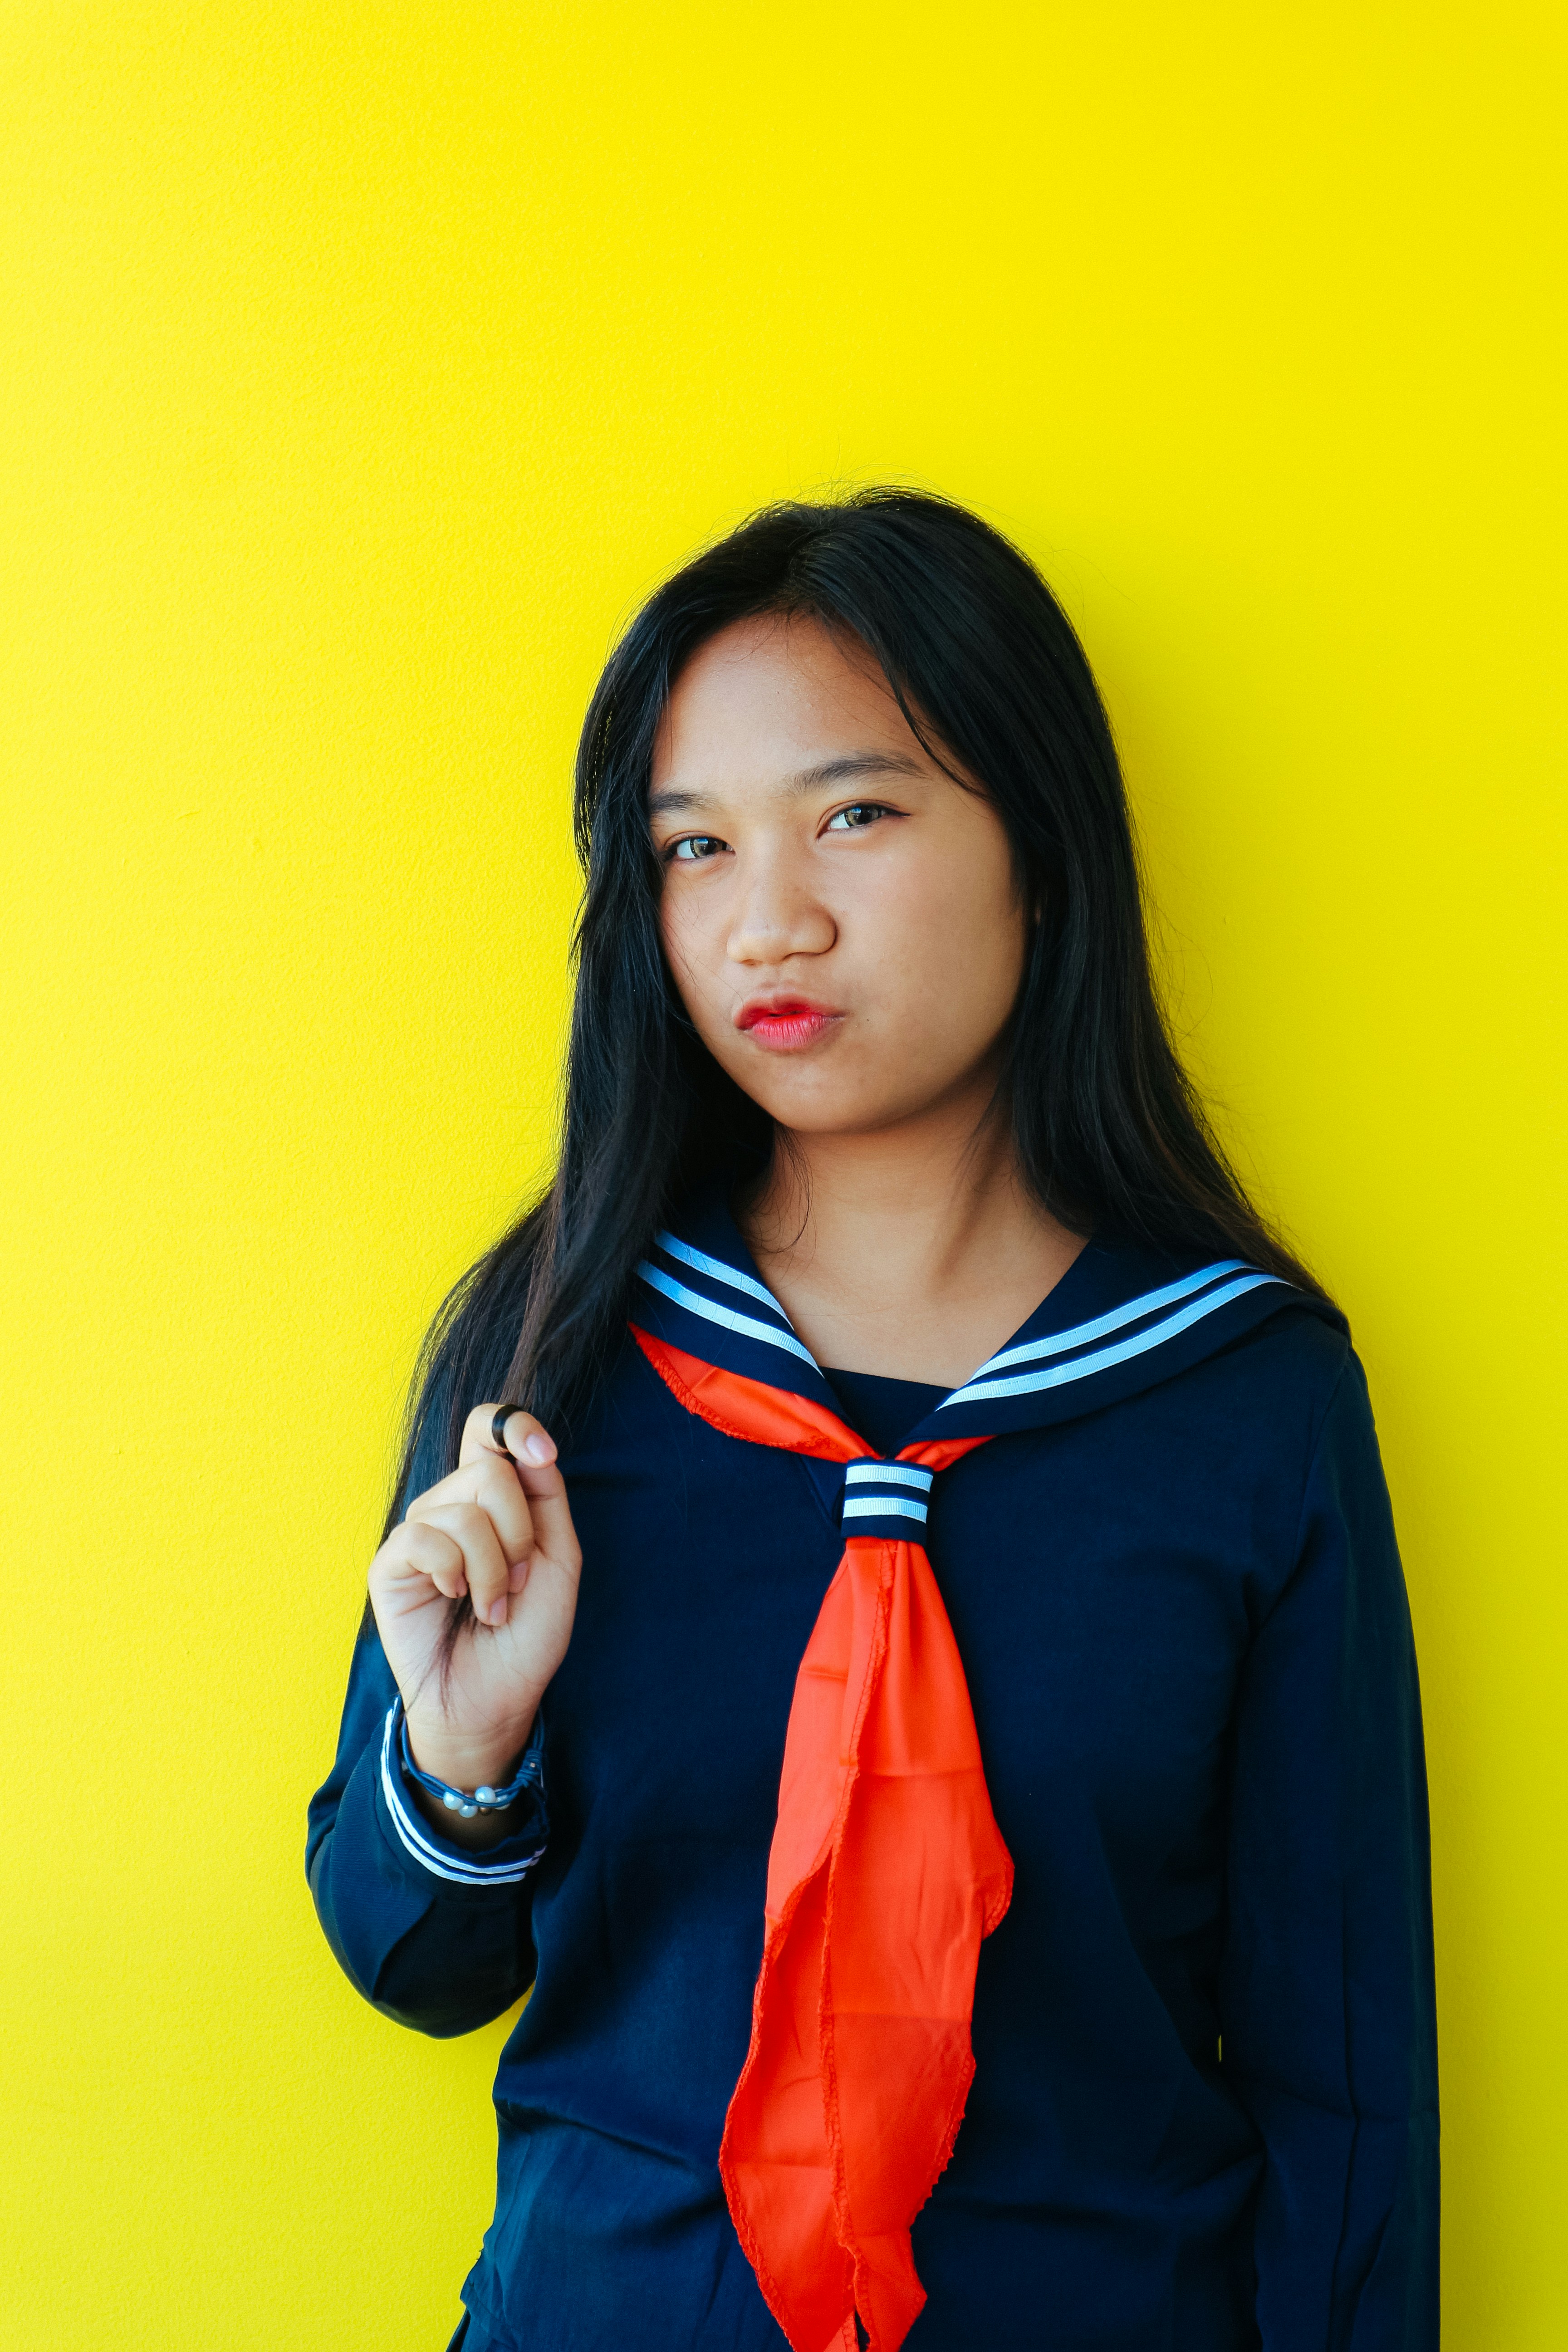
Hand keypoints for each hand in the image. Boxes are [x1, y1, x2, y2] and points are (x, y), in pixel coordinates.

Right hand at [367, 1404, 581, 1800]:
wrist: (496, 1698)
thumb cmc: (527, 1633)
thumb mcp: (558, 1559)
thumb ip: (546, 1498)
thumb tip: (529, 1447)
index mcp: (491, 1498)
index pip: (488, 1428)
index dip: (515, 1425)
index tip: (543, 1455)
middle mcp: (450, 1505)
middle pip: (488, 1471)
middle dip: (517, 1533)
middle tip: (516, 1582)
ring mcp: (418, 1532)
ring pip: (463, 1511)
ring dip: (492, 1569)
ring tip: (491, 1605)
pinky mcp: (390, 1563)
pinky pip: (426, 1538)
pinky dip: (456, 1575)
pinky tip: (453, 1601)